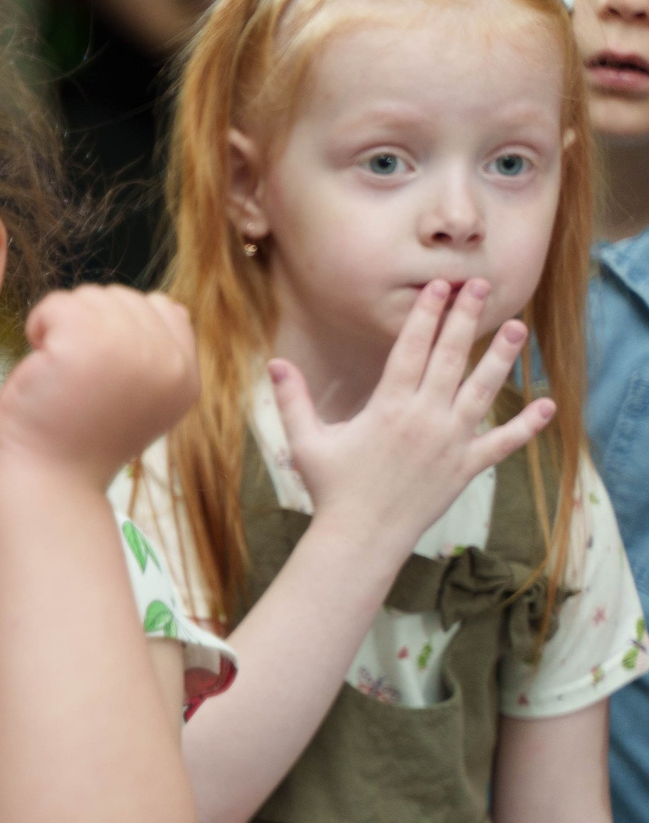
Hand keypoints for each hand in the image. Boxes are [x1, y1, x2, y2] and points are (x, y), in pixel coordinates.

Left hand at [0, 287, 199, 488]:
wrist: (51, 482)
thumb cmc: (78, 442)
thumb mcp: (141, 401)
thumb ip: (156, 357)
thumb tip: (163, 303)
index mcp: (186, 376)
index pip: (165, 308)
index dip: (120, 329)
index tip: (100, 371)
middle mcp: (169, 360)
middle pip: (124, 298)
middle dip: (89, 327)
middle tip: (74, 378)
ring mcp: (131, 347)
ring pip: (90, 296)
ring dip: (62, 328)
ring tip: (59, 374)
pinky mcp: (86, 341)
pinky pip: (57, 302)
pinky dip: (39, 326)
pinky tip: (41, 365)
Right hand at [275, 280, 554, 566]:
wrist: (361, 537)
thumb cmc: (331, 489)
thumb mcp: (305, 442)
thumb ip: (294, 400)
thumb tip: (275, 363)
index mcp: (388, 407)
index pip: (411, 349)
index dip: (426, 315)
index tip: (439, 286)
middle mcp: (424, 418)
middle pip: (451, 358)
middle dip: (465, 319)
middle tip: (479, 285)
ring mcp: (450, 442)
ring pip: (482, 390)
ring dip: (501, 357)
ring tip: (518, 327)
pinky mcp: (466, 467)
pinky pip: (503, 443)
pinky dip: (526, 425)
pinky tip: (548, 405)